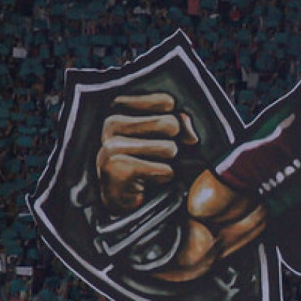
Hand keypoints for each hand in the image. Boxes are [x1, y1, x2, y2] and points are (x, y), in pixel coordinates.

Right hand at [96, 93, 197, 212]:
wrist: (124, 198)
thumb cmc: (148, 159)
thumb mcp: (165, 133)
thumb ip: (180, 122)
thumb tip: (191, 137)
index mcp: (119, 106)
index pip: (166, 102)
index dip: (176, 119)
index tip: (166, 133)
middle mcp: (110, 123)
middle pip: (170, 124)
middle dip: (174, 143)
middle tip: (157, 156)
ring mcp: (110, 146)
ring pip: (168, 148)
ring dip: (169, 163)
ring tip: (152, 168)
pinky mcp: (115, 169)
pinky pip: (163, 170)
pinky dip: (164, 178)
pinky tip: (148, 181)